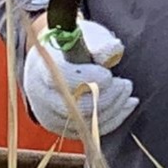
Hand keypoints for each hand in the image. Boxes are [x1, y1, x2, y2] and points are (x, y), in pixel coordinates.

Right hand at [20, 14, 136, 137]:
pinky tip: (127, 105)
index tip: (108, 75)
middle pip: (76, 105)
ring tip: (126, 91)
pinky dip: (113, 119)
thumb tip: (114, 49)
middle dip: (107, 97)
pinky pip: (89, 130)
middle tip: (125, 85)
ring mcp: (49, 114)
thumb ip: (100, 42)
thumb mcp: (84, 37)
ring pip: (85, 121)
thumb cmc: (71, 47)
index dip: (90, 79)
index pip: (65, 78)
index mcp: (42, 67)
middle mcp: (41, 94)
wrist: (53, 63)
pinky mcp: (60, 127)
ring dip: (114, 108)